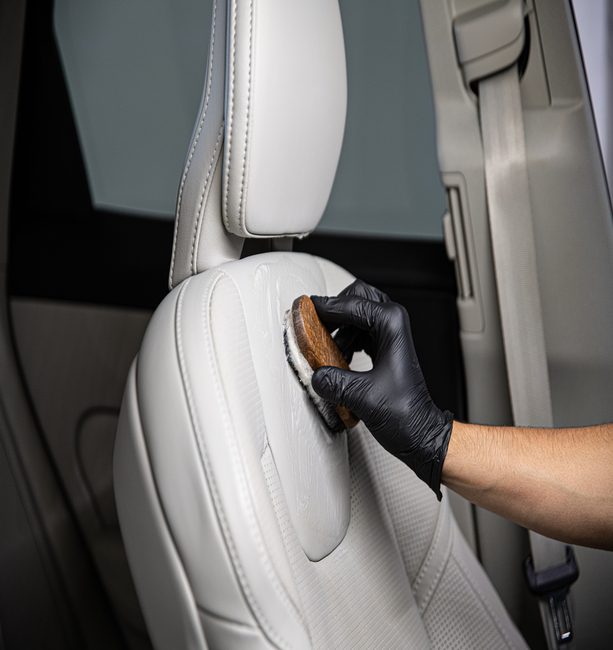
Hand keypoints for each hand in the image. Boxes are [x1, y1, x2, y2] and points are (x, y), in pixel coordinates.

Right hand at [311, 283, 452, 498]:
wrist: (421, 433)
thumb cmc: (406, 415)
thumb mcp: (362, 397)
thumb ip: (334, 382)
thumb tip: (315, 374)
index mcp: (392, 325)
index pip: (351, 304)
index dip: (325, 306)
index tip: (305, 309)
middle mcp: (393, 325)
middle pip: (357, 297)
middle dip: (333, 309)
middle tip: (313, 322)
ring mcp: (389, 336)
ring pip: (356, 314)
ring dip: (337, 327)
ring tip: (322, 347)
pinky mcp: (384, 349)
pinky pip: (358, 332)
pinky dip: (343, 339)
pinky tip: (334, 358)